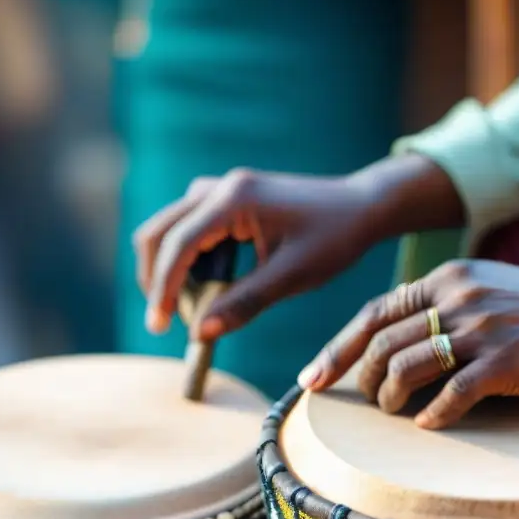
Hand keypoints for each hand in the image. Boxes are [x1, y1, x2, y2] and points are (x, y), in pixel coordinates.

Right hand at [133, 155, 463, 340]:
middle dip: (155, 278)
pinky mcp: (229, 199)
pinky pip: (189, 227)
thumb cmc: (334, 239)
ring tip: (189, 310)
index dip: (163, 289)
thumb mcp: (292, 277)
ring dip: (169, 268)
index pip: (178, 245)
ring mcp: (223, 189)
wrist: (362, 208)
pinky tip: (205, 289)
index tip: (158, 326)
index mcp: (234, 199)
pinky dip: (186, 258)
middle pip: (159, 231)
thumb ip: (244, 303)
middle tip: (165, 322)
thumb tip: (198, 332)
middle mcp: (220, 187)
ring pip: (169, 228)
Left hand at [298, 259, 518, 428]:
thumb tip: (393, 337)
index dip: (337, 348)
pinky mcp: (503, 364)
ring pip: (405, 370)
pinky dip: (432, 415)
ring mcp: (480, 331)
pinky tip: (429, 424)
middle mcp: (457, 299)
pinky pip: (450, 395)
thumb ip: (440, 303)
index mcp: (447, 279)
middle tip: (362, 401)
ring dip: (389, 398)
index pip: (374, 313)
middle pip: (381, 345)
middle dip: (359, 378)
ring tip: (393, 412)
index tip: (312, 378)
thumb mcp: (483, 286)